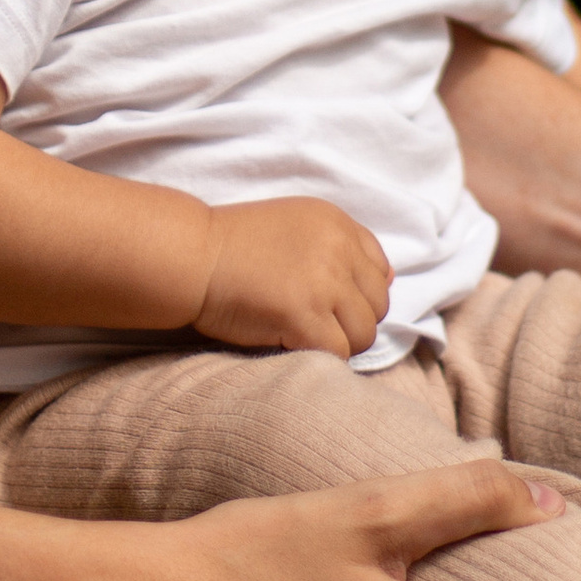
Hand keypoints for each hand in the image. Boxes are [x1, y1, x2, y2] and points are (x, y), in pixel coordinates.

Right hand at [194, 197, 393, 356]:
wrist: (190, 256)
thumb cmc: (232, 246)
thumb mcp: (294, 225)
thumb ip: (340, 247)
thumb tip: (390, 279)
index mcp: (336, 222)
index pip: (379, 268)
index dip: (357, 293)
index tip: (328, 301)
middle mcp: (337, 248)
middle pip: (377, 305)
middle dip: (350, 320)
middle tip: (313, 324)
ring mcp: (322, 282)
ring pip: (363, 334)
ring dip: (338, 343)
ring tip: (303, 336)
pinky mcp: (303, 315)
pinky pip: (337, 353)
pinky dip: (320, 357)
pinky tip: (291, 344)